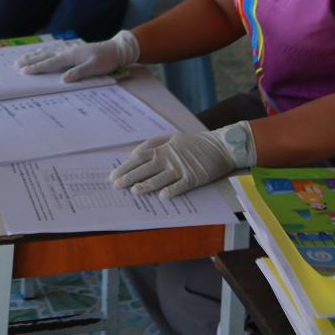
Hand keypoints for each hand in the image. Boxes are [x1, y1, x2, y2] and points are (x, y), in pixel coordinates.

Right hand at [16, 30, 139, 82]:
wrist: (115, 49)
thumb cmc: (106, 60)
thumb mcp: (94, 68)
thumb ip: (78, 73)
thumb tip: (63, 79)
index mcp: (70, 56)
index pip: (50, 63)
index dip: (36, 68)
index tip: (24, 72)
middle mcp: (67, 51)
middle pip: (44, 55)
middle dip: (30, 60)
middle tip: (16, 64)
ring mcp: (69, 49)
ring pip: (47, 51)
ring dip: (34, 55)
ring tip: (22, 58)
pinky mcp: (72, 49)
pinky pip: (53, 50)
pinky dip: (44, 51)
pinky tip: (41, 51)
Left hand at [109, 121, 256, 199]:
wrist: (221, 146)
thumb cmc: (194, 142)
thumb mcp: (172, 137)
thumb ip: (154, 144)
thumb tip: (135, 153)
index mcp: (163, 148)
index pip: (139, 158)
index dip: (125, 166)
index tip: (113, 175)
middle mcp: (169, 158)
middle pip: (145, 168)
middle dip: (129, 177)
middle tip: (116, 185)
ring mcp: (181, 168)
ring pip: (159, 178)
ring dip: (146, 185)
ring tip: (134, 191)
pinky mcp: (193, 178)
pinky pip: (180, 186)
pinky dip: (171, 191)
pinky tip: (161, 197)